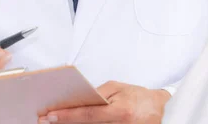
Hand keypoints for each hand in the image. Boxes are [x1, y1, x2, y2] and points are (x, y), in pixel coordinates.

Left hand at [38, 81, 170, 123]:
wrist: (162, 111)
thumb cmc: (141, 97)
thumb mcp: (120, 88)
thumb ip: (99, 93)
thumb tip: (80, 99)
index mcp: (121, 111)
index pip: (88, 114)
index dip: (67, 116)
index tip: (49, 116)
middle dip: (65, 123)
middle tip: (45, 120)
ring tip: (56, 122)